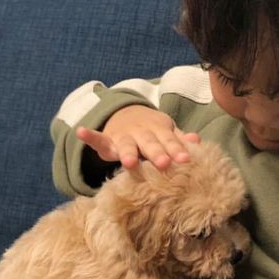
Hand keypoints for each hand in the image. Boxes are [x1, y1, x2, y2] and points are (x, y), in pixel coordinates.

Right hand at [76, 105, 199, 169]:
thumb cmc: (154, 131)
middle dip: (156, 153)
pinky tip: (81, 132)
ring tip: (128, 162)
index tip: (186, 160)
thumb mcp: (167, 132)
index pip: (169, 141)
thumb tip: (197, 141)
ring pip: (126, 145)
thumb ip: (180, 138)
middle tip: (164, 163)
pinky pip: (97, 138)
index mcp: (158, 130)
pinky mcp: (106, 141)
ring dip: (127, 152)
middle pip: (149, 143)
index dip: (177, 150)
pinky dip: (89, 135)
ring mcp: (123, 136)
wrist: (128, 115)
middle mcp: (141, 133)